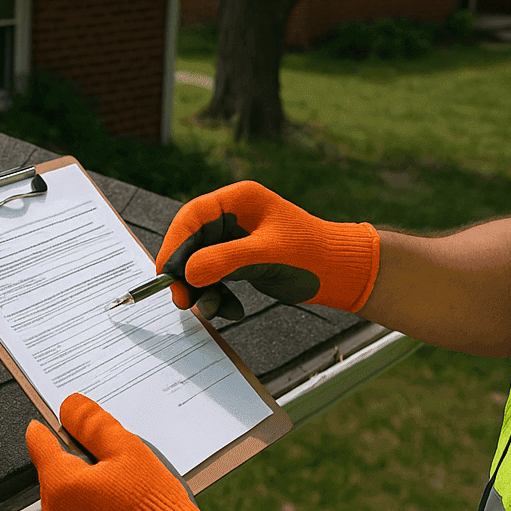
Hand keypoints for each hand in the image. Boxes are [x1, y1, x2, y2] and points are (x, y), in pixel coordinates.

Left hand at [26, 394, 254, 510]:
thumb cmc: (157, 510)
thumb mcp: (128, 450)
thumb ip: (93, 424)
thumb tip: (69, 406)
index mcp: (59, 486)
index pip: (39, 444)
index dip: (50, 428)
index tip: (56, 422)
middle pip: (56, 476)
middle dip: (79, 466)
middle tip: (115, 465)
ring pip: (69, 506)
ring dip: (88, 495)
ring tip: (127, 495)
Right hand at [155, 180, 379, 319]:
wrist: (342, 274)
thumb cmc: (312, 256)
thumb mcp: (265, 257)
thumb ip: (223, 261)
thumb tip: (186, 273)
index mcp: (239, 200)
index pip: (193, 216)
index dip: (175, 244)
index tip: (167, 272)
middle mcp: (234, 215)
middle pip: (192, 241)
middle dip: (186, 273)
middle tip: (181, 299)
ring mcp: (236, 238)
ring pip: (201, 262)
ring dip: (202, 288)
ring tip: (211, 310)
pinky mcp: (241, 260)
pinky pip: (215, 276)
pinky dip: (217, 294)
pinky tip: (231, 309)